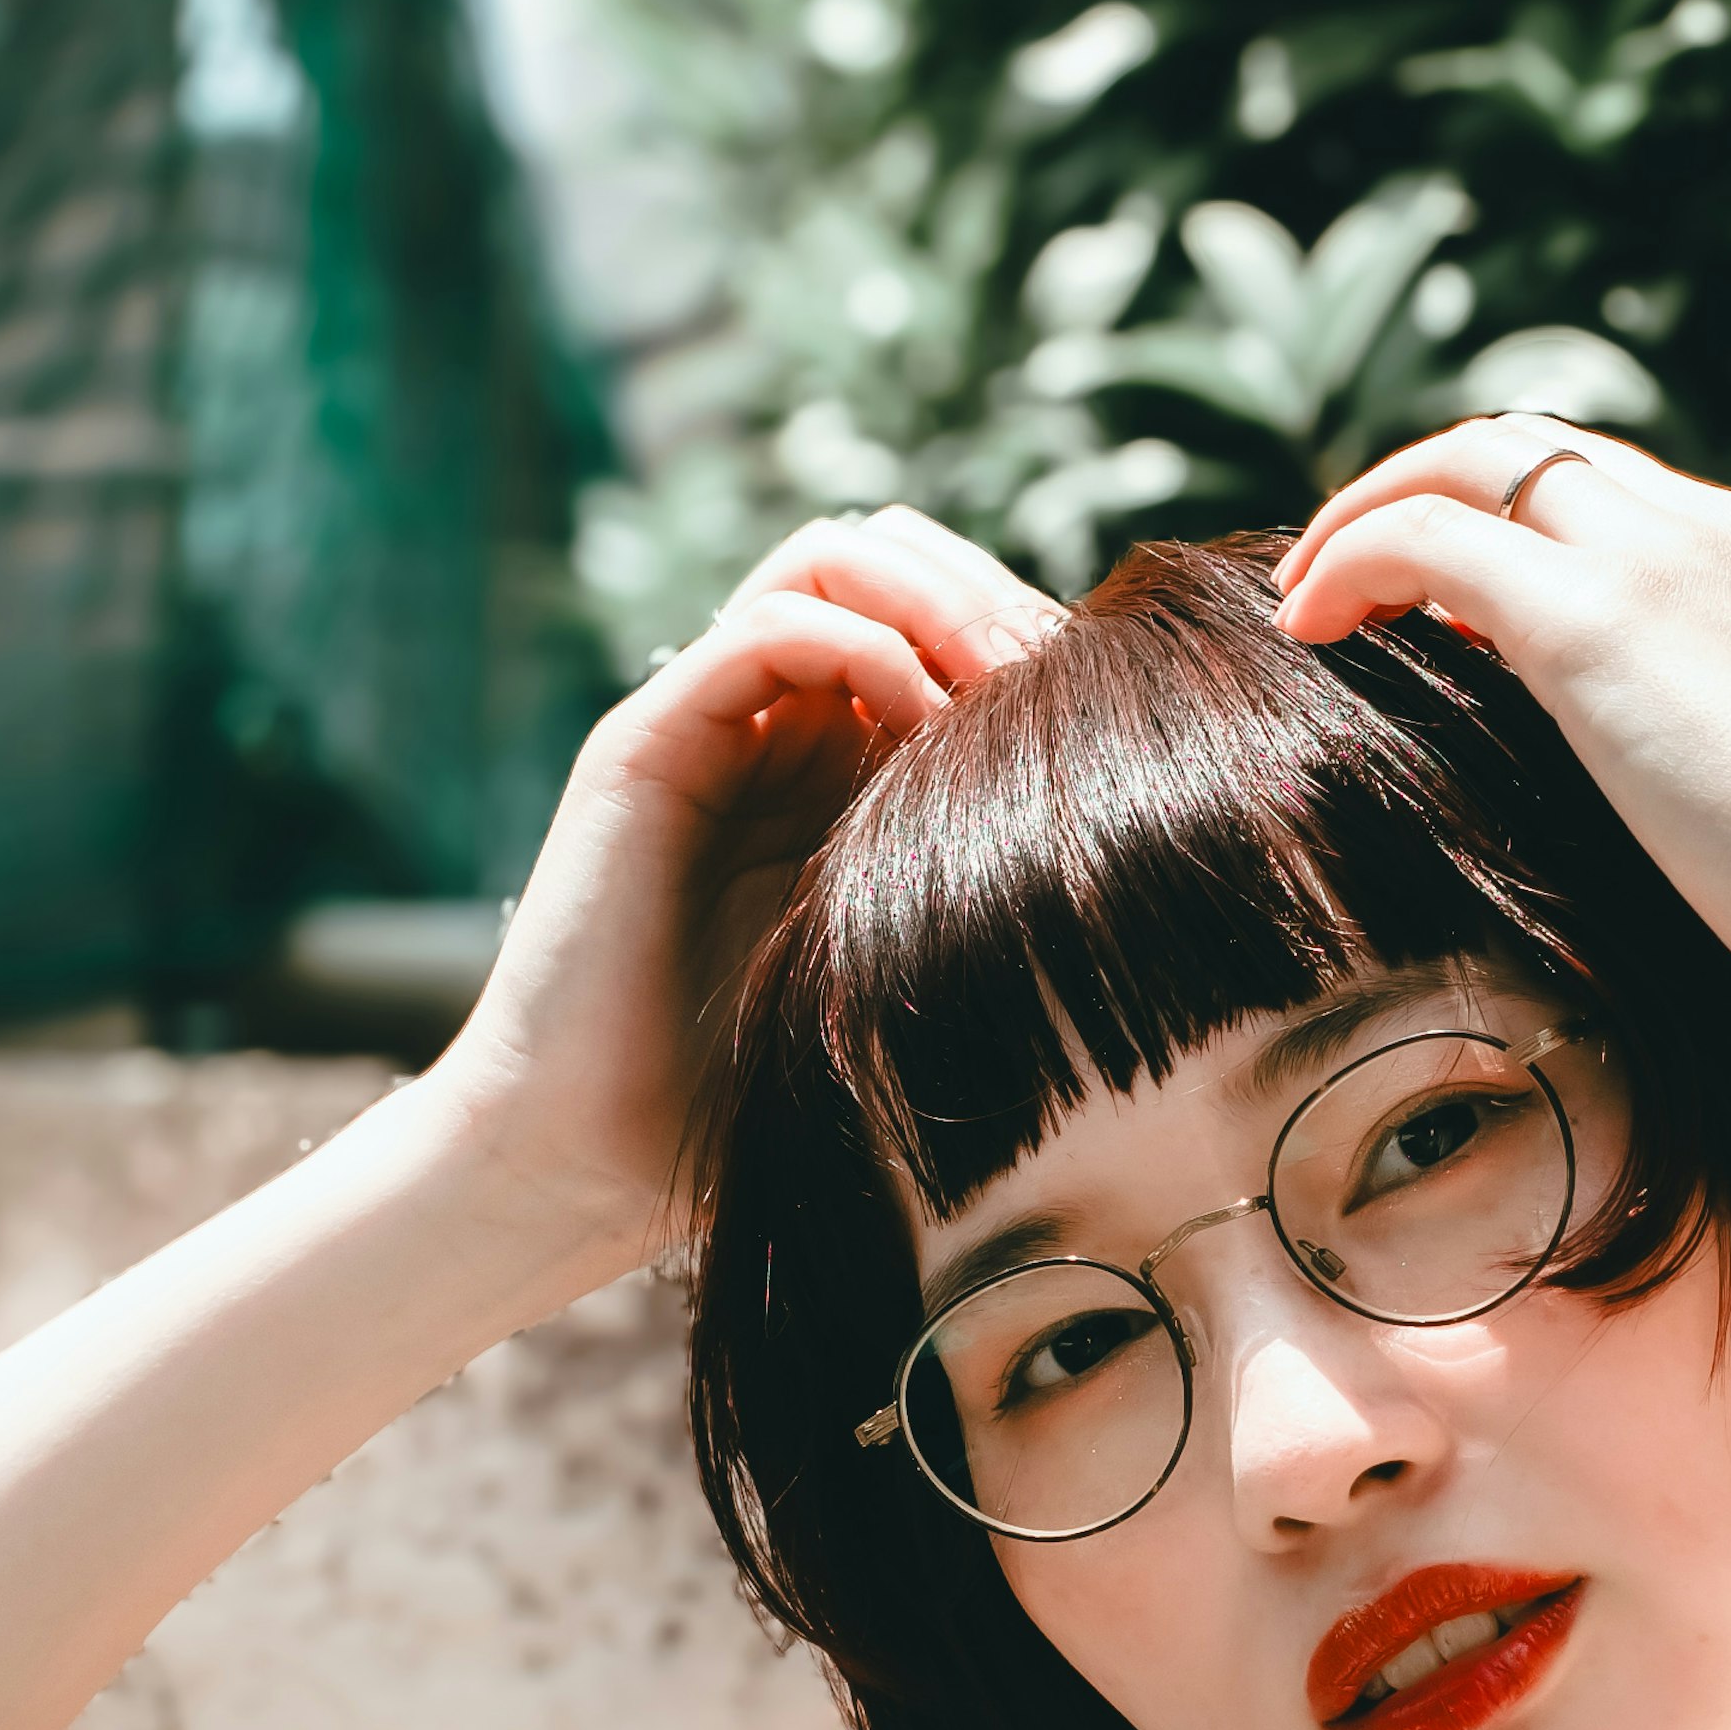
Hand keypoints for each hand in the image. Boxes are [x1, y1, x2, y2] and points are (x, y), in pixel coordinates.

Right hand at [436, 510, 1059, 1276]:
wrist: (587, 1165)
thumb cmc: (758, 1104)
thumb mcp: (915, 970)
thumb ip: (985, 884)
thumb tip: (1143, 823)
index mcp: (838, 770)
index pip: (945, 621)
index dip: (1030, 635)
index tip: (1110, 706)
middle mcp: (772, 726)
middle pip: (896, 564)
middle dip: (991, 592)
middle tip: (1058, 672)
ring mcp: (708, 725)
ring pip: (831, 564)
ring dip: (934, 594)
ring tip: (999, 676)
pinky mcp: (646, 745)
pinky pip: (768, 628)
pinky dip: (862, 647)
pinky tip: (921, 723)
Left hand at [1278, 421, 1730, 1050]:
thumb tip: (1711, 818)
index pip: (1616, 493)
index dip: (1516, 524)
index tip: (1448, 605)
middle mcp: (1716, 531)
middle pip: (1534, 446)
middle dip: (1426, 486)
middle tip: (1349, 575)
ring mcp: (1658, 562)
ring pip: (1471, 460)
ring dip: (1371, 509)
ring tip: (1310, 594)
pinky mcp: (1593, 622)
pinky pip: (1426, 535)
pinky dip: (1352, 558)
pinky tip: (1309, 626)